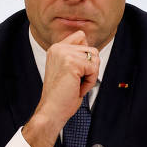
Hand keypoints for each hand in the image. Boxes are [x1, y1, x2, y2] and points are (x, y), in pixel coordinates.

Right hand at [23, 30, 99, 146]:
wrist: (52, 110)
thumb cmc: (62, 95)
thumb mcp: (69, 70)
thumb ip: (77, 56)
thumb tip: (93, 49)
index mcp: (56, 49)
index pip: (81, 36)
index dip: (86, 54)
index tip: (78, 71)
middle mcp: (58, 48)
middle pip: (92, 49)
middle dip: (90, 68)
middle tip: (76, 81)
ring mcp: (64, 54)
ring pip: (95, 58)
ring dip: (91, 75)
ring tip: (77, 85)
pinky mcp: (71, 62)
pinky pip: (94, 68)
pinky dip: (90, 81)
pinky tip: (78, 88)